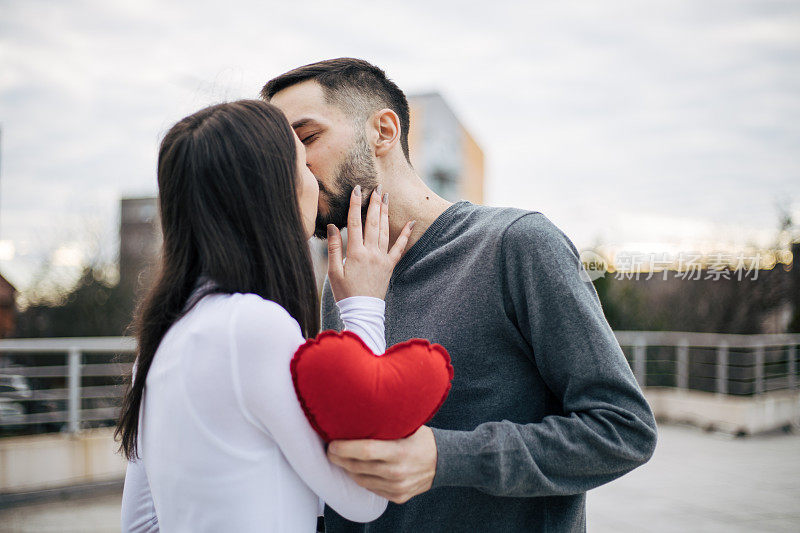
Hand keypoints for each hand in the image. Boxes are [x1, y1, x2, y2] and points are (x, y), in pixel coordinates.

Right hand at [327, 184, 413, 300]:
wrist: (363, 311)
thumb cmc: (345, 293)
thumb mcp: (334, 271)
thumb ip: (334, 248)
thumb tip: (333, 226)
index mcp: (355, 253)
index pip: (355, 222)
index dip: (356, 204)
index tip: (357, 189)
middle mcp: (371, 252)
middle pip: (373, 222)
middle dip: (374, 203)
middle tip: (376, 187)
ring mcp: (382, 258)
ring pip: (385, 230)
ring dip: (385, 212)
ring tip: (386, 197)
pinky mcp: (390, 266)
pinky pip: (399, 248)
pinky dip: (405, 234)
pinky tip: (410, 223)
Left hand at [327, 426, 436, 503]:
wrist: (443, 462)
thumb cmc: (421, 439)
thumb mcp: (409, 426)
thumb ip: (388, 422)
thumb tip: (361, 409)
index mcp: (399, 452)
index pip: (365, 451)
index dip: (345, 448)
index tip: (332, 444)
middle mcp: (397, 472)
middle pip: (359, 467)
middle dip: (340, 458)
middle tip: (330, 450)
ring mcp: (397, 487)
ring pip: (361, 480)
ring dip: (348, 469)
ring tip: (341, 458)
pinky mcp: (397, 496)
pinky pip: (371, 488)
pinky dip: (362, 478)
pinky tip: (358, 469)